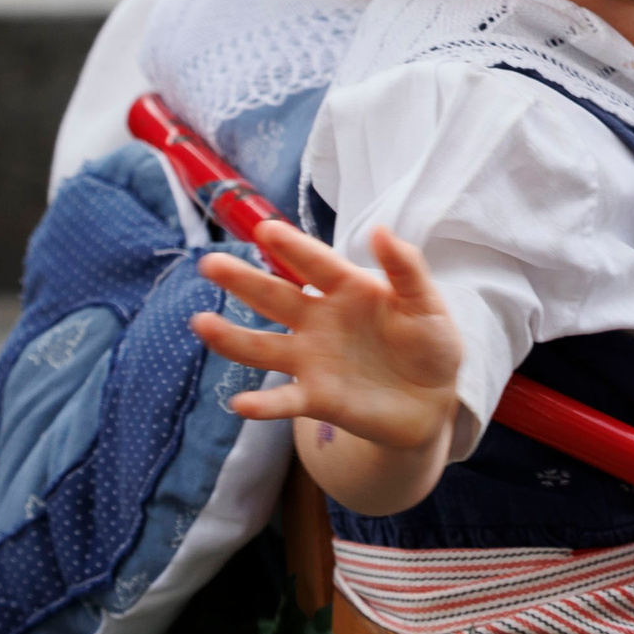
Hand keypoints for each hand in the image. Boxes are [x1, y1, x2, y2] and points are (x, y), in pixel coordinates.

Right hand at [192, 221, 461, 453]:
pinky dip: (263, 404)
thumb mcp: (427, 304)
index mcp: (348, 289)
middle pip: (275, 297)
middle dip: (243, 281)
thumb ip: (406, 270)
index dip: (293, 247)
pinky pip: (284, 401)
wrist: (432, 399)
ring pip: (264, 347)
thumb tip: (381, 230)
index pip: (316, 264)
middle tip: (211, 264)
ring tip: (201, 324)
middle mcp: (319, 320)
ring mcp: (312, 359)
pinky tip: (240, 403)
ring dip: (232, 338)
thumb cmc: (429, 343)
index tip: (266, 229)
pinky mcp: (316, 398)